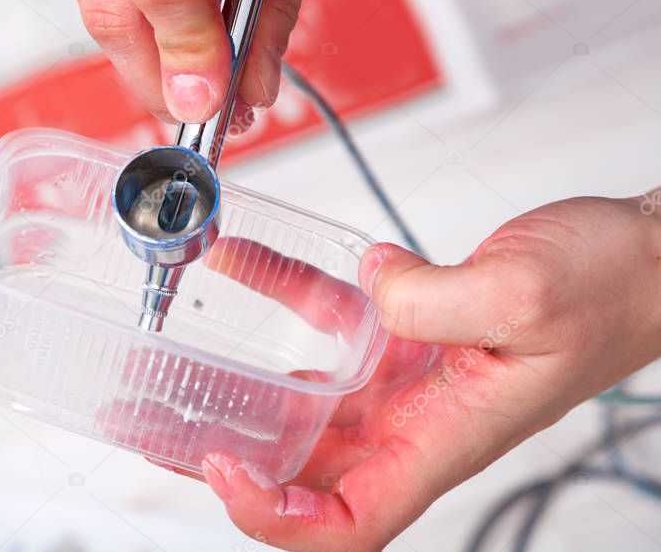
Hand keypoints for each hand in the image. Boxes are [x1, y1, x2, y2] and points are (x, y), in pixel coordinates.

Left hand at [198, 194, 660, 550]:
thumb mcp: (523, 294)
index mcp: (446, 437)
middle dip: (232, 455)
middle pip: (306, 470)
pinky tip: (247, 261)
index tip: (225, 468)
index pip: (349, 518)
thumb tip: (371, 295)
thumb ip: (434, 301)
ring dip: (243, 385)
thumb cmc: (612, 290)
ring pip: (308, 400)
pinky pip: (332, 322)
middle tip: (162, 421)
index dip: (277, 515)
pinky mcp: (408, 332)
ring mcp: (409, 378)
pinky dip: (285, 294)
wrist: (641, 258)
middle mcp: (419, 420)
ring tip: (179, 360)